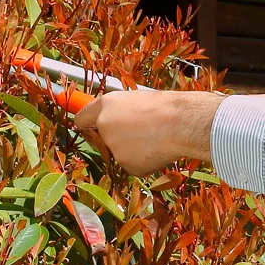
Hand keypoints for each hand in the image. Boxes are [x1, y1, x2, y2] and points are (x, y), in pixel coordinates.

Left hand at [73, 90, 225, 176]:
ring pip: (122, 153)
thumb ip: (121, 110)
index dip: (87, 124)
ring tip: (156, 138)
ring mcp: (114, 148)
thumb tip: (119, 120)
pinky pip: (134, 166)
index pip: (83, 118)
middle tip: (141, 132)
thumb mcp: (138, 99)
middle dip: (118, 138)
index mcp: (105, 106)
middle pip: (104, 139)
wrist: (181, 124)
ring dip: (135, 150)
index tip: (91, 128)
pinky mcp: (127, 165)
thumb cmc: (166, 107)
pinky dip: (146, 161)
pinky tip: (158, 150)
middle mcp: (104, 127)